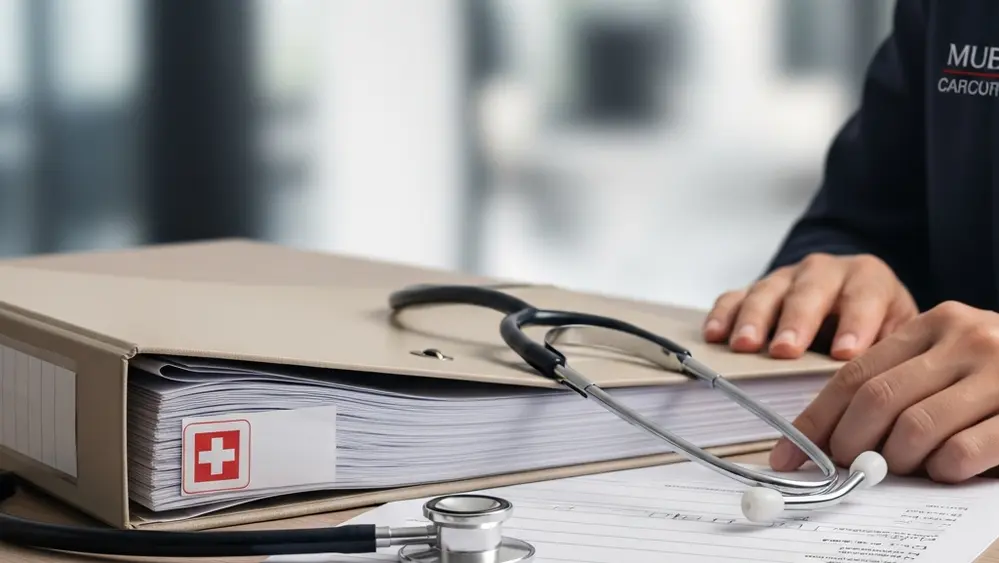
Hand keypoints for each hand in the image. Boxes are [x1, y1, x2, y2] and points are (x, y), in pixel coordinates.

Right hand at [703, 253, 918, 359]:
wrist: (853, 299)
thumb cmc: (877, 327)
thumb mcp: (898, 336)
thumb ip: (891, 357)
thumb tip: (884, 396)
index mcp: (868, 279)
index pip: (863, 297)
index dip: (855, 324)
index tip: (845, 354)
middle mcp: (824, 272)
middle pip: (809, 291)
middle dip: (796, 321)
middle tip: (786, 350)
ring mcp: (785, 279)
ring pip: (767, 292)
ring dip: (754, 319)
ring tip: (745, 346)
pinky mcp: (755, 290)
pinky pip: (733, 297)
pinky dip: (722, 315)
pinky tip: (714, 335)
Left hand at [770, 301, 998, 482]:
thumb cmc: (998, 373)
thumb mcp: (947, 359)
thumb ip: (899, 381)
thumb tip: (828, 436)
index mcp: (932, 324)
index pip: (853, 374)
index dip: (815, 421)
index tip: (788, 456)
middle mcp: (965, 339)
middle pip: (876, 400)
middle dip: (849, 445)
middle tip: (846, 469)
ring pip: (915, 427)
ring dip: (895, 461)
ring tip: (901, 469)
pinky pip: (965, 450)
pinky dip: (943, 469)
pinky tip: (944, 471)